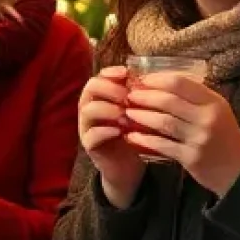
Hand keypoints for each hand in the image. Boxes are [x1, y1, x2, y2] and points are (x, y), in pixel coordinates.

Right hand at [77, 68, 144, 208]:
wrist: (127, 167)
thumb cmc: (134, 134)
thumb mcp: (138, 113)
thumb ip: (139, 97)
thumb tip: (152, 77)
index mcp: (101, 96)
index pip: (100, 76)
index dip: (111, 72)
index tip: (127, 73)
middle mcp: (90, 108)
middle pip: (90, 88)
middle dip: (109, 89)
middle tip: (127, 96)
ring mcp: (86, 126)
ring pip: (87, 110)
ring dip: (107, 109)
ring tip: (124, 114)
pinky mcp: (89, 145)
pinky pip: (90, 134)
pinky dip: (105, 131)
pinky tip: (120, 131)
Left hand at [126, 73, 239, 196]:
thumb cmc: (224, 137)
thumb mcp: (218, 111)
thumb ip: (196, 97)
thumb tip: (163, 82)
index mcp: (214, 102)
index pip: (180, 83)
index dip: (157, 79)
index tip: (141, 80)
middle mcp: (207, 118)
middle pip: (169, 100)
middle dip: (145, 96)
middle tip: (129, 95)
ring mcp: (199, 138)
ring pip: (163, 122)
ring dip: (141, 116)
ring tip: (127, 113)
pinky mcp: (191, 157)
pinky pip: (162, 144)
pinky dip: (144, 139)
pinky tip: (132, 136)